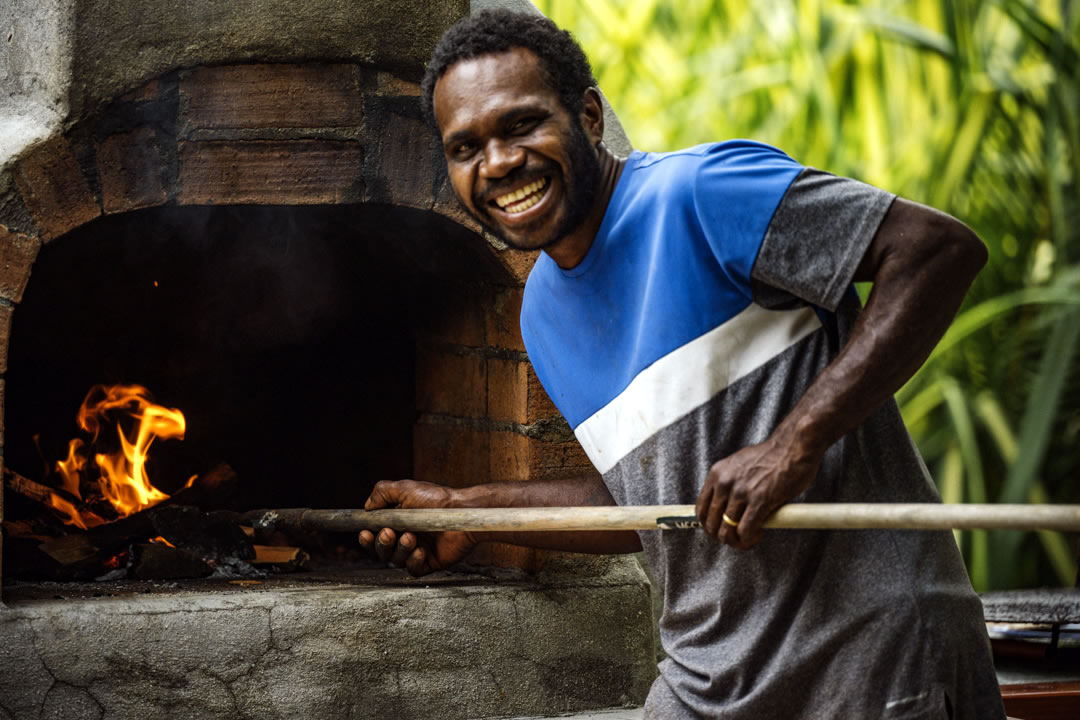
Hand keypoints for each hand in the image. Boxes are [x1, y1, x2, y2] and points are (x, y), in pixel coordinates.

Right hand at [358, 479, 476, 575]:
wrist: (462, 511)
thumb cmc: (437, 499)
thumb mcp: (405, 489)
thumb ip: (383, 493)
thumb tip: (367, 506)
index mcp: (397, 522)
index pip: (374, 536)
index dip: (367, 538)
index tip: (365, 532)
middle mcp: (405, 537)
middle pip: (381, 551)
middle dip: (381, 544)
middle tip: (389, 533)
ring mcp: (417, 551)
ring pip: (396, 560)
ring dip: (399, 549)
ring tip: (411, 537)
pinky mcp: (429, 562)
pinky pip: (413, 569)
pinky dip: (413, 561)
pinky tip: (421, 550)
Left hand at [696, 431, 821, 548]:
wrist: (794, 445)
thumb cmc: (772, 456)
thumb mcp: (740, 466)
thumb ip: (731, 485)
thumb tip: (728, 507)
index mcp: (717, 474)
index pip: (700, 509)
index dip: (709, 526)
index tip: (719, 530)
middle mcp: (724, 483)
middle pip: (711, 524)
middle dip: (723, 536)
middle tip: (736, 538)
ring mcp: (741, 492)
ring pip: (727, 531)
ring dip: (737, 541)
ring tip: (749, 538)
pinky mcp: (760, 500)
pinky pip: (745, 530)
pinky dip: (749, 539)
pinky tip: (758, 534)